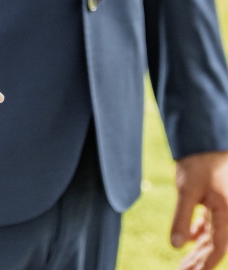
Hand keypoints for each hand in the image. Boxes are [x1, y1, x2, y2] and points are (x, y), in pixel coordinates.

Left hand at [171, 151, 227, 269]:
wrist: (204, 141)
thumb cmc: (198, 164)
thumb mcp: (186, 190)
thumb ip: (182, 218)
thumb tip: (175, 245)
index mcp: (226, 213)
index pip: (218, 247)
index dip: (206, 264)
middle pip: (215, 246)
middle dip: (200, 262)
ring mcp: (223, 210)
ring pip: (213, 238)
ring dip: (199, 252)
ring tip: (185, 265)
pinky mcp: (216, 204)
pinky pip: (211, 227)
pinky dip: (200, 236)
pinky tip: (189, 243)